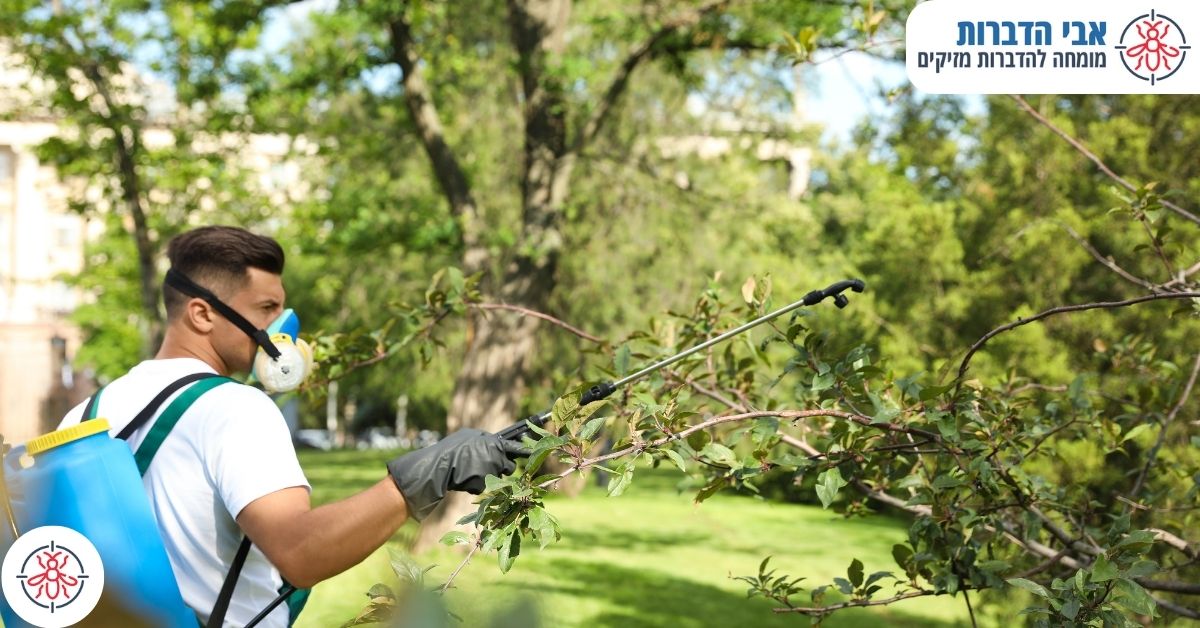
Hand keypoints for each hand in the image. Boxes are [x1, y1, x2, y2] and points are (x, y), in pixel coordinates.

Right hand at [386, 428, 526, 520]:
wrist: (439, 465)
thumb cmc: (453, 447)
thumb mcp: (470, 436)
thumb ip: (486, 440)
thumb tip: (494, 441)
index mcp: (494, 444)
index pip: (516, 448)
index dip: (528, 451)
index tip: (538, 453)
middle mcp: (496, 458)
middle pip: (508, 466)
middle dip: (501, 466)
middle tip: (484, 463)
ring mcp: (490, 473)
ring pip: (498, 477)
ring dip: (489, 475)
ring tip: (471, 469)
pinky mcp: (483, 486)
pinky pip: (485, 486)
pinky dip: (477, 484)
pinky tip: (465, 478)